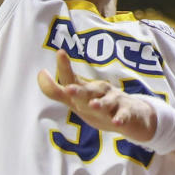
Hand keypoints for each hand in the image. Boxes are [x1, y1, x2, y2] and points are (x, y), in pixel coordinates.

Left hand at [39, 51, 159, 143]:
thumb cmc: (102, 106)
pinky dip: (120, 119)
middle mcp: (100, 92)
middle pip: (88, 91)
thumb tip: (40, 74)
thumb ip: (57, 91)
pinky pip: (123, 117)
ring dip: (100, 104)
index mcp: (87, 89)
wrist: (135, 116)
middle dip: (79, 91)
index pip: (73, 79)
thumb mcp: (79, 100)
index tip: (60, 52)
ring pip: (106, 103)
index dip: (65, 69)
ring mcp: (114, 103)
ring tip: (93, 105)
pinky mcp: (126, 114)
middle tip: (68, 89)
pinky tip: (117, 122)